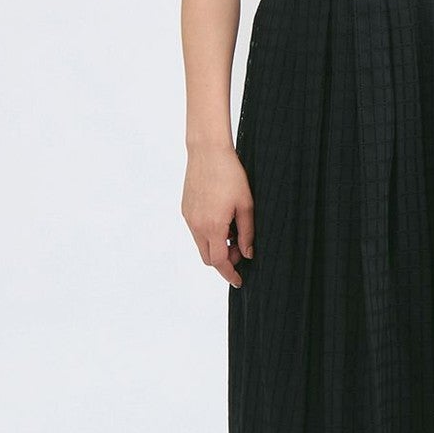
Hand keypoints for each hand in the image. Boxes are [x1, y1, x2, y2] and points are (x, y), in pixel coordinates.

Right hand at [183, 144, 254, 286]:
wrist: (207, 152)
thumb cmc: (230, 174)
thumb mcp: (246, 205)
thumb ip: (247, 233)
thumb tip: (248, 254)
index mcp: (212, 227)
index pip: (219, 262)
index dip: (230, 273)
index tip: (239, 280)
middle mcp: (196, 225)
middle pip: (208, 258)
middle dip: (224, 261)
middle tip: (240, 250)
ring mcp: (188, 217)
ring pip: (201, 245)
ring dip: (216, 246)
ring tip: (233, 230)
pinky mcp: (185, 209)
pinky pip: (196, 231)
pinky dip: (209, 234)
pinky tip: (222, 219)